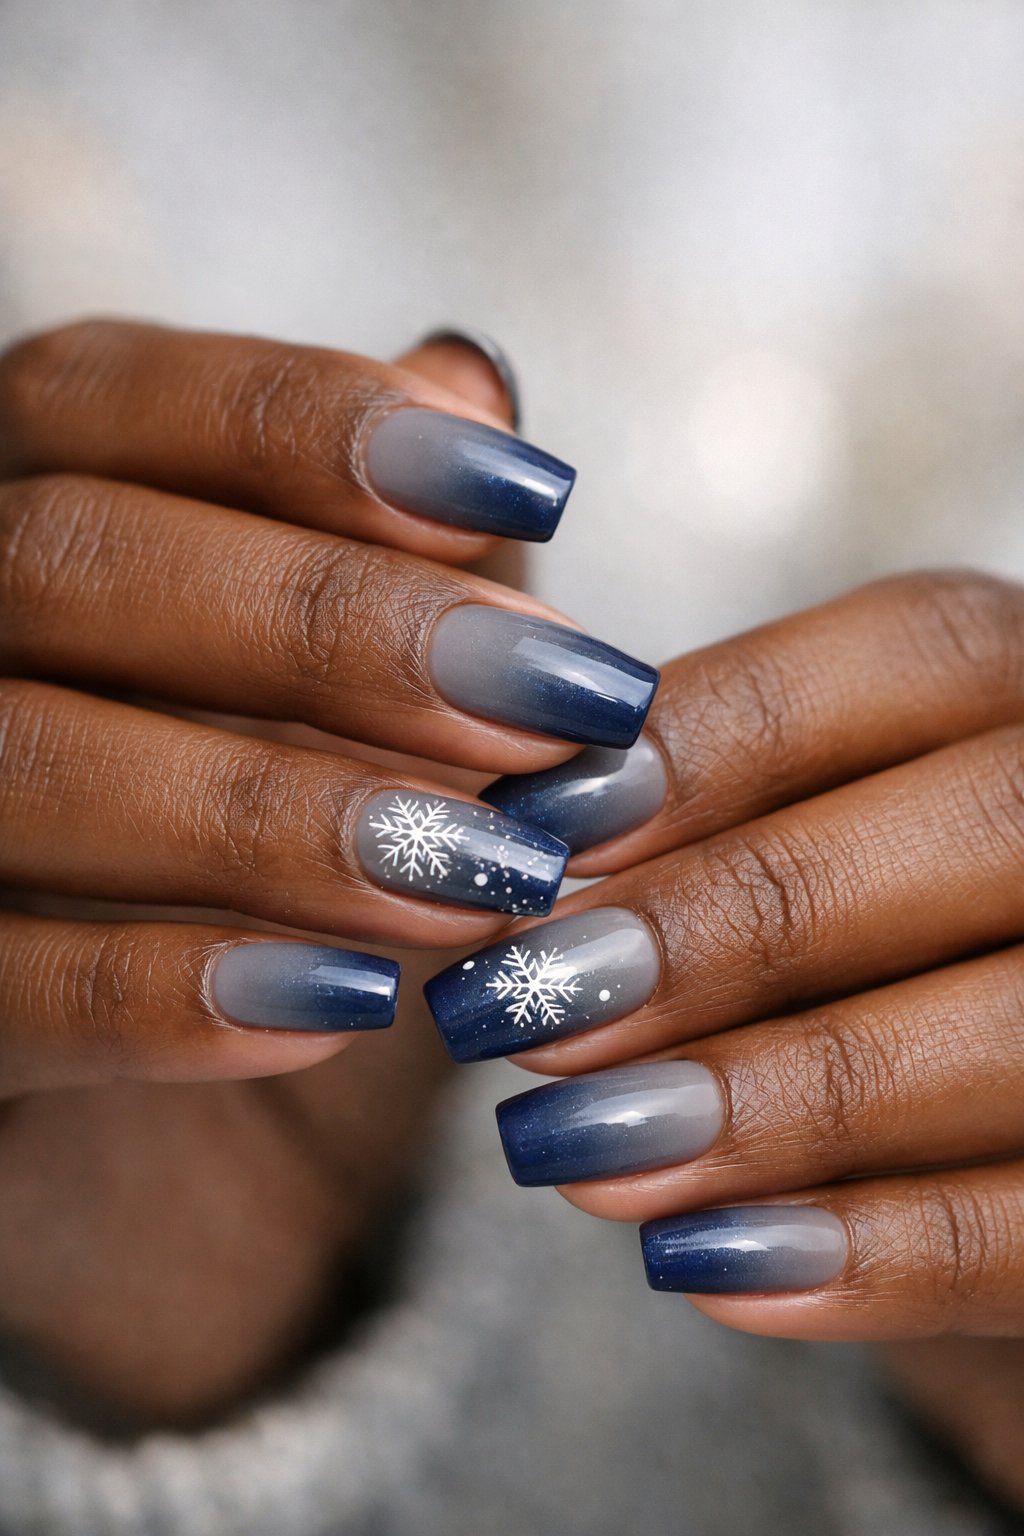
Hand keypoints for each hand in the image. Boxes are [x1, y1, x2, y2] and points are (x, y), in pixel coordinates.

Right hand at [0, 318, 656, 1421]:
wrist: (155, 1108)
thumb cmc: (251, 831)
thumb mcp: (328, 671)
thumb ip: (371, 532)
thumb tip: (468, 386)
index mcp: (19, 499)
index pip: (110, 398)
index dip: (310, 426)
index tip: (525, 485)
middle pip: (72, 560)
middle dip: (331, 627)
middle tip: (551, 704)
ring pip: (28, 761)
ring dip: (278, 815)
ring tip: (486, 874)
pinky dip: (172, 990)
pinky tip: (346, 1003)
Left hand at [427, 572, 1023, 1341]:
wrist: (981, 1075)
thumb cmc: (865, 922)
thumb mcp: (808, 822)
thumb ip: (709, 806)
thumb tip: (518, 853)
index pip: (910, 657)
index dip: (716, 742)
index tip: (537, 831)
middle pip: (979, 835)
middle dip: (737, 925)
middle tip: (531, 1005)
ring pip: (1018, 1035)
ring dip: (779, 1101)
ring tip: (580, 1152)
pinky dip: (873, 1257)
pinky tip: (702, 1264)